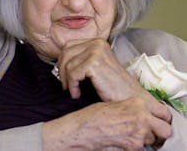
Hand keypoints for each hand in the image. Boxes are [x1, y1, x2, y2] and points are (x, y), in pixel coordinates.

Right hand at [43, 98, 171, 150]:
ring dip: (146, 138)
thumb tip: (141, 114)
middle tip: (150, 131)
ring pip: (153, 140)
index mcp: (138, 103)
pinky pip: (141, 148)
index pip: (163, 113)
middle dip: (160, 132)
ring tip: (131, 134)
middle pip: (165, 130)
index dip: (161, 119)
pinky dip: (135, 146)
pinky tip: (123, 140)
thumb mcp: (116, 104)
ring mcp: (139, 134)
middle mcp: (142, 117)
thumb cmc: (95, 115)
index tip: (156, 121)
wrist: (84, 129)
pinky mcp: (133, 147)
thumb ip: (132, 108)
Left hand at [57, 38, 149, 101]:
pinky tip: (77, 94)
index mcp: (97, 42)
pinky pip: (72, 74)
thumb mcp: (97, 66)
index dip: (62, 60)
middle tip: (66, 85)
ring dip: (67, 81)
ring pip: (68, 64)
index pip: (68, 45)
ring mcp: (96, 51)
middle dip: (62, 70)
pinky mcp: (94, 63)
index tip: (64, 75)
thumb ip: (82, 58)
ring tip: (74, 91)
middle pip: (65, 52)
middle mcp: (97, 43)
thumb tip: (60, 60)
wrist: (131, 98)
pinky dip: (72, 86)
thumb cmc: (113, 86)